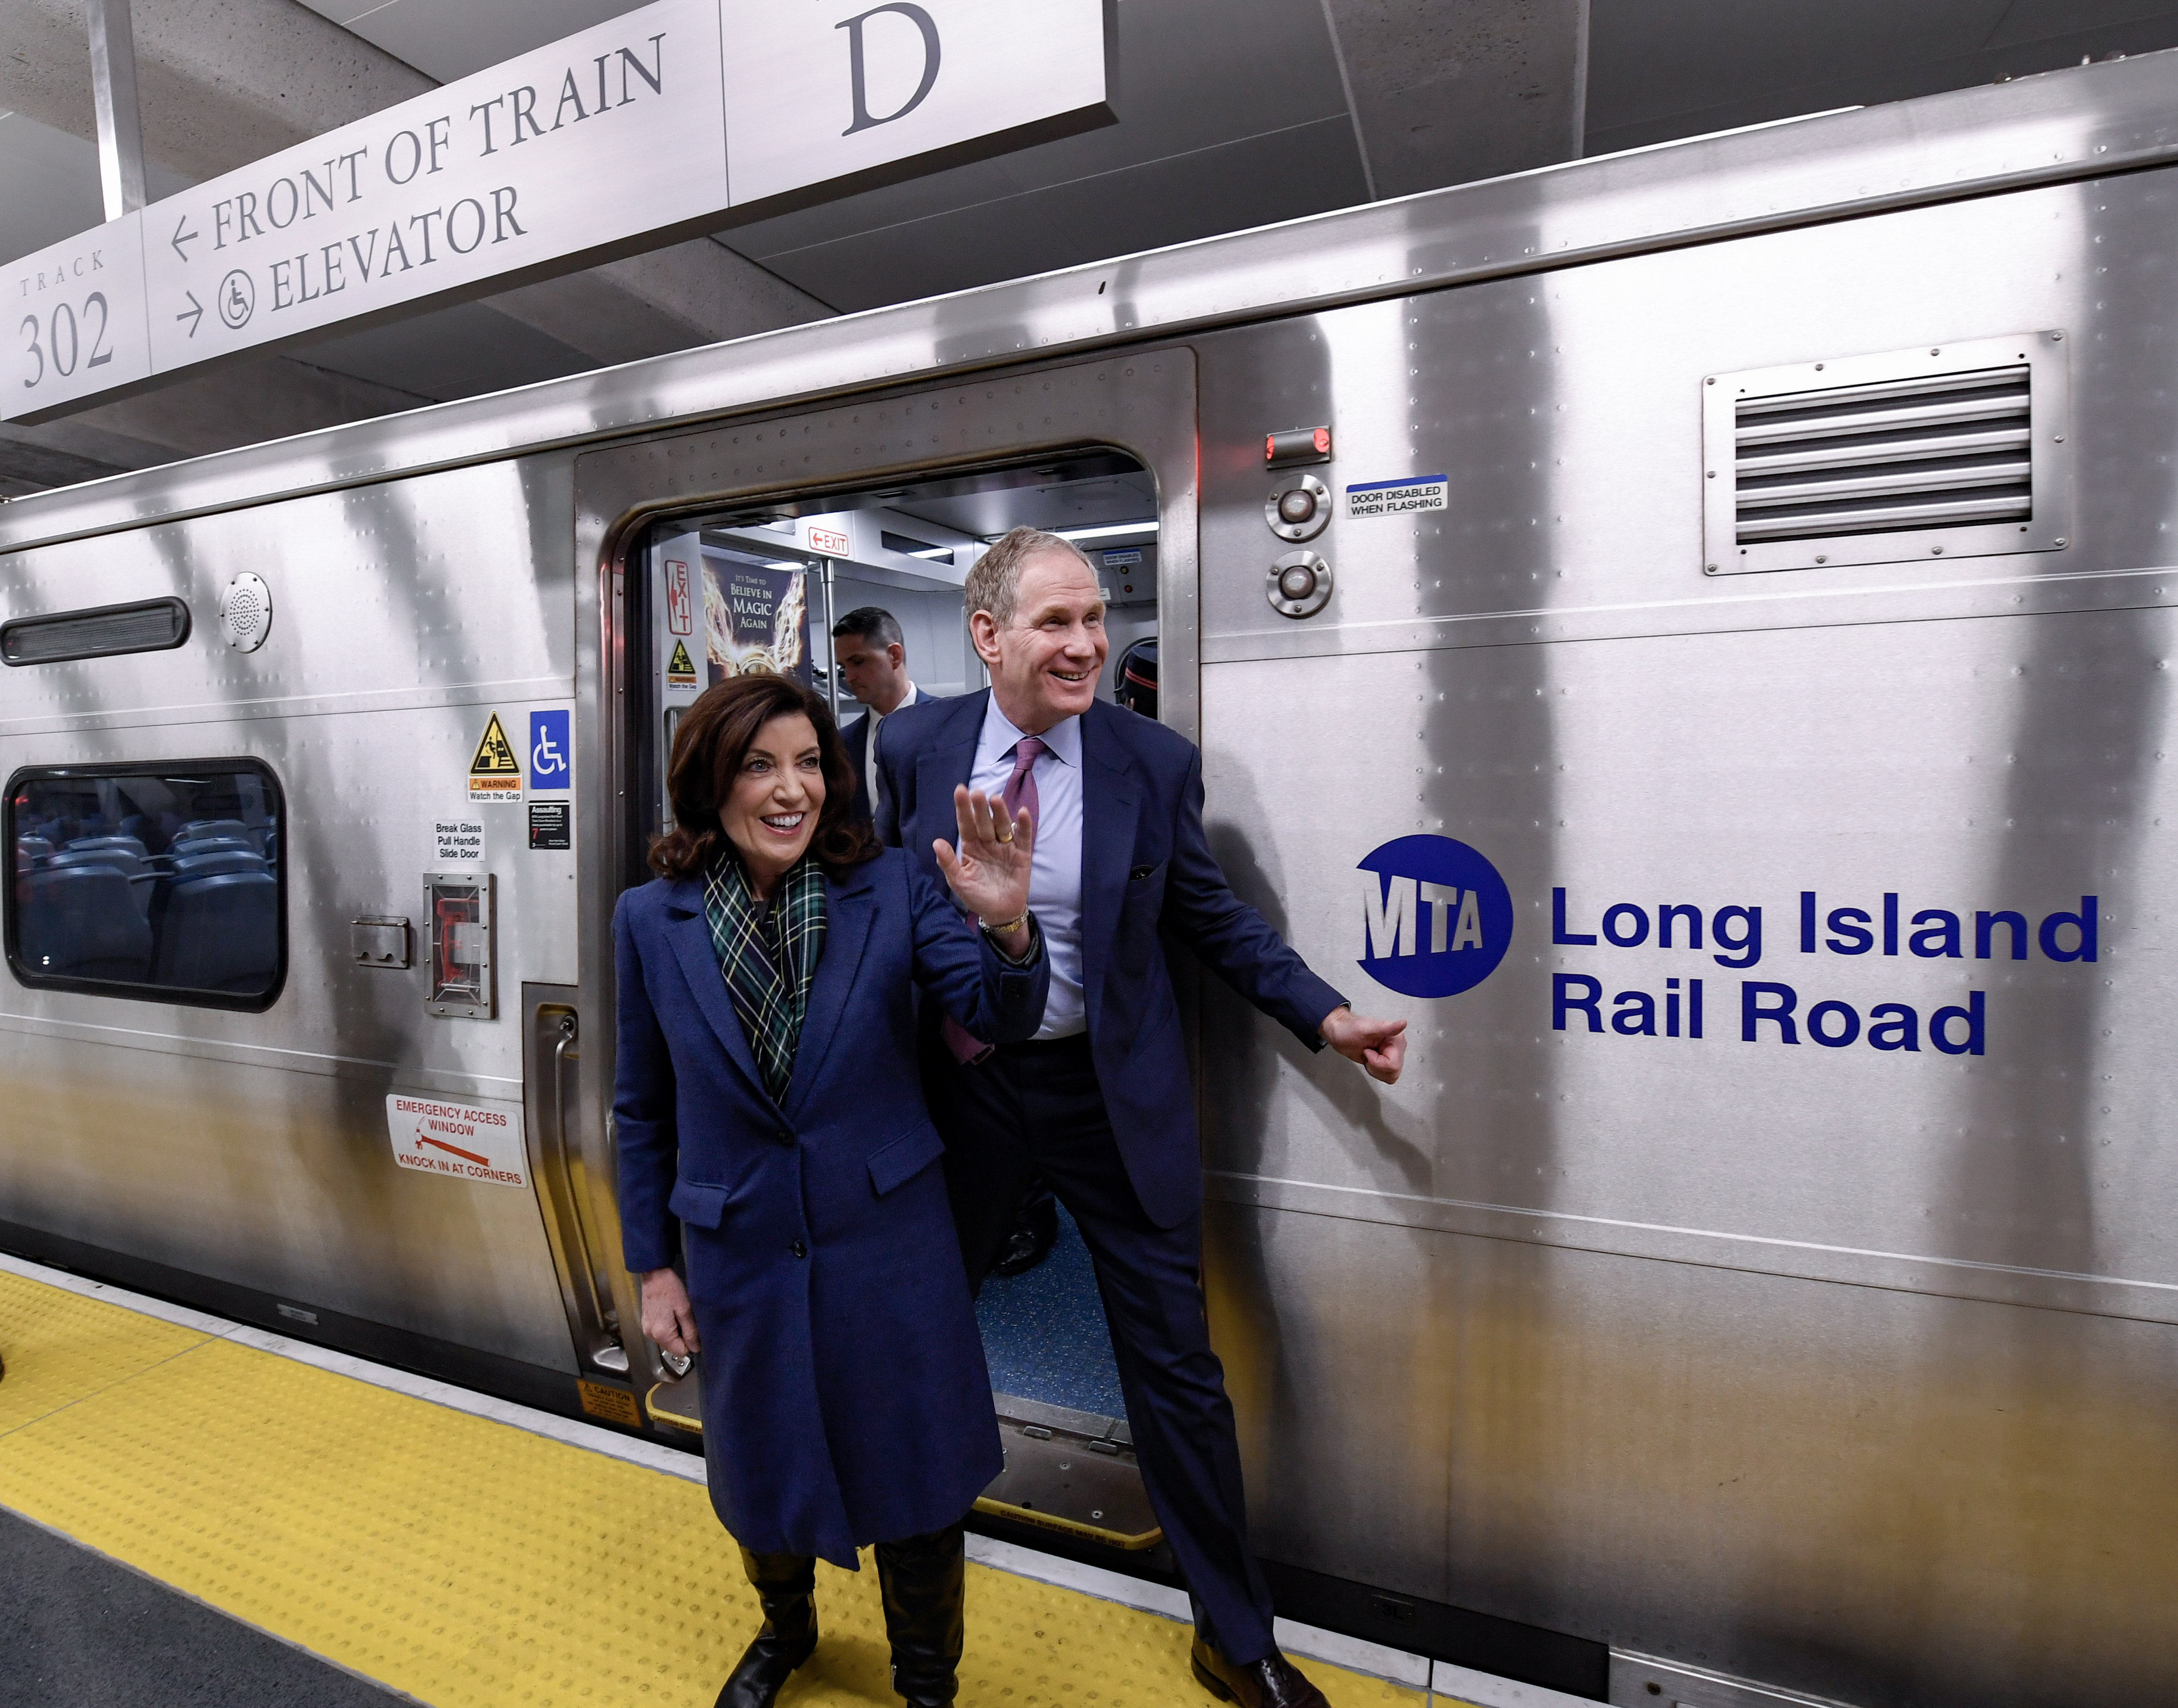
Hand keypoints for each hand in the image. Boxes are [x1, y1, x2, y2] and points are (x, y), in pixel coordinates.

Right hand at [640, 1268, 699, 1357]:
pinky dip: (668, 1328)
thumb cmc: (671, 1289)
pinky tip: (671, 1315)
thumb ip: (690, 1331)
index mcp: (662, 1333)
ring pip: (667, 1341)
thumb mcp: (685, 1310)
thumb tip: (695, 1348)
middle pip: (672, 1347)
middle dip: (682, 1338)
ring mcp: (647, 1329)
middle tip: (686, 1319)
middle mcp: (651, 1335)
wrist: (654, 1275)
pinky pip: (660, 1333)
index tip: (693, 1329)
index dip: (690, 1343)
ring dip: (675, 1333)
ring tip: (678, 1315)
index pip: (680, 1351)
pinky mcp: (646, 1323)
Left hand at [934, 785, 1034, 927]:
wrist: (1000, 913)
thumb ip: (948, 863)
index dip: (963, 808)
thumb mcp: (959, 882)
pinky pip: (1023, 837)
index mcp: (971, 847)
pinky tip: (1022, 812)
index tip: (960, 790)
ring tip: (995, 799)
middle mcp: (988, 842)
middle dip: (980, 808)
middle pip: (984, 822)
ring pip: (1002, 826)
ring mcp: (1006, 847)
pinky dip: (1024, 825)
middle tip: (977, 792)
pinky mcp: (1022, 854)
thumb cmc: (976, 896)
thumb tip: (936, 842)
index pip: (966, 825)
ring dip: (1000, 813)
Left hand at [1320, 1006, 1406, 1083]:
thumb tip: (1403, 1023)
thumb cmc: (1349, 1030)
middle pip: (1393, 1071)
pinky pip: (1387, 1077)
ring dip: (1375, 1070)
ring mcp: (1393, 1055)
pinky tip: (1370, 1061)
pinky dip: (1376, 1072)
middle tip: (1367, 1054)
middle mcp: (1398, 1047)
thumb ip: (1387, 1028)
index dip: (1377, 1062)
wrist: (1341, 1034)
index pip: (1393, 1064)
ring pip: (1391, 1076)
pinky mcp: (1388, 1062)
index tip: (1367, 1051)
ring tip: (1368, 1056)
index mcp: (1397, 1038)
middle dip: (1376, 1066)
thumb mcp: (1365, 1029)